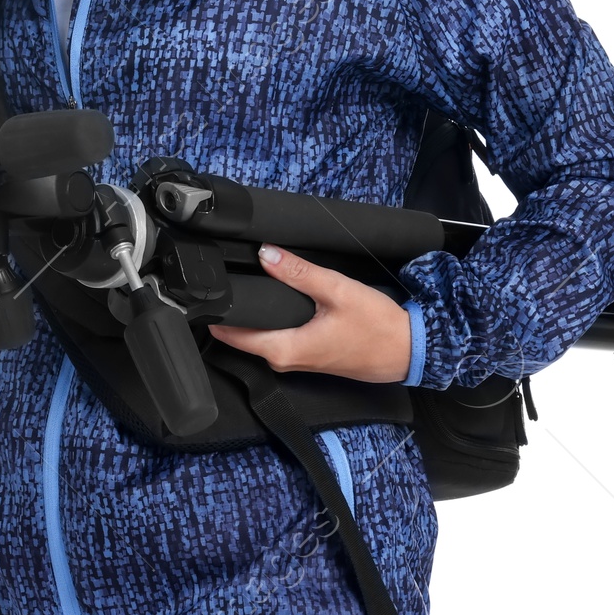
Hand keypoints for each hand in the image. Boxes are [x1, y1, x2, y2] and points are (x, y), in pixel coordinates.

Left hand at [206, 245, 411, 383]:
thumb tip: (265, 254)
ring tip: (241, 282)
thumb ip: (299, 273)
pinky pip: (276, 337)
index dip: (215, 312)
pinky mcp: (309, 355)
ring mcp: (297, 361)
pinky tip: (271, 298)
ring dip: (249, 314)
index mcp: (284, 350)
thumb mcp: (337, 291)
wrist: (408, 351)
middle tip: (220, 277)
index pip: (232, 335)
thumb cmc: (376, 325)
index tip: (205, 288)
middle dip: (230, 310)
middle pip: (241, 336)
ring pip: (259, 337)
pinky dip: (269, 320)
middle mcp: (284, 361)